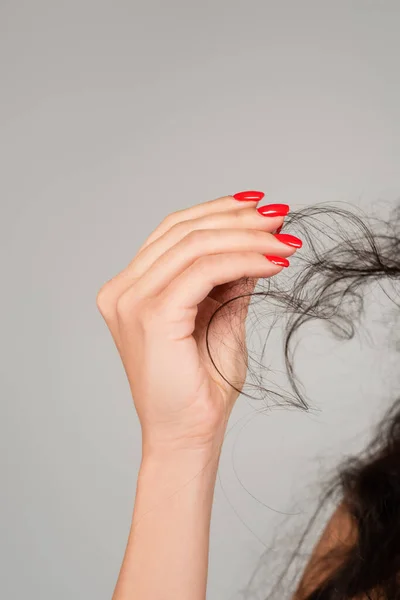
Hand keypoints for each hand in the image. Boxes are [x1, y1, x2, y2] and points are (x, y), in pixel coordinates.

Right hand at [96, 192, 300, 454]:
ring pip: (194, 245)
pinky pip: (202, 271)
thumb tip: (257, 239)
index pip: (174, 232)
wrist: (188, 437)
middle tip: (281, 219)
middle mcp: (123, 290)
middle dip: (238, 219)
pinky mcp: (151, 316)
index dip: (218, 211)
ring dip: (247, 237)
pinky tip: (275, 262)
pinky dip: (244, 259)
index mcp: (131, 288)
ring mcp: (131, 301)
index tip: (262, 208)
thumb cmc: (201, 386)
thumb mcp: (221, 316)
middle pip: (183, 231)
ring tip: (285, 241)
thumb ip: (230, 277)